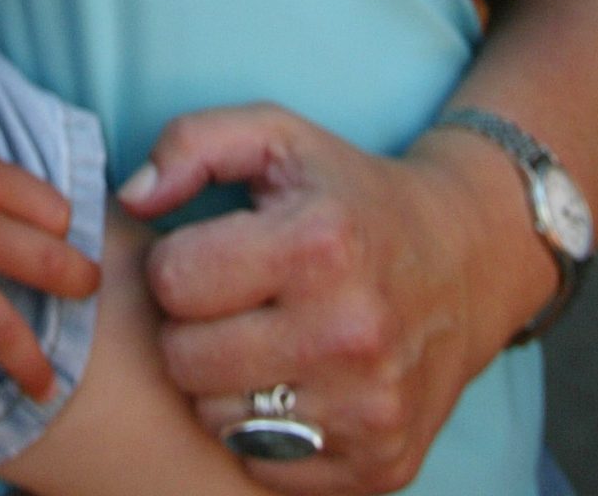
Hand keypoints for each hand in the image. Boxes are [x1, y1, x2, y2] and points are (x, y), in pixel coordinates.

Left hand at [122, 104, 550, 493]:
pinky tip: (295, 382)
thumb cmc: (349, 194)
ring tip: (261, 339)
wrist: (466, 262)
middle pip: (186, 361)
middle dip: (192, 326)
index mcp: (319, 245)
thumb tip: (132, 199)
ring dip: (223, 382)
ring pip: (217, 421)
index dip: (177, 262)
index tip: (212, 252)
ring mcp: (370, 410)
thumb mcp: (276, 136)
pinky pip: (264, 468)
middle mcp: (351, 335)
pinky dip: (265, 431)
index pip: (174, 281)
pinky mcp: (379, 468)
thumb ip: (190, 143)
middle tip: (232, 302)